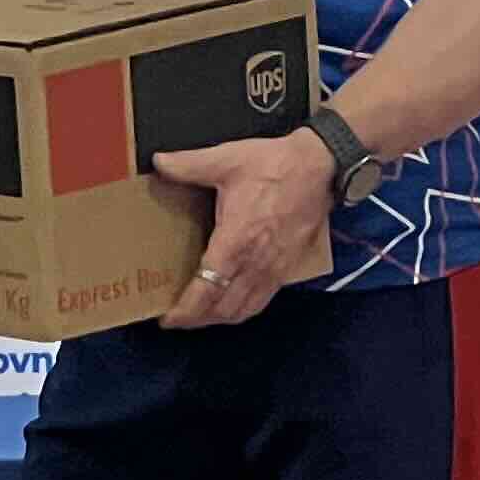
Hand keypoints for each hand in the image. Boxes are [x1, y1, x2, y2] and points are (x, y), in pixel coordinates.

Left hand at [150, 129, 335, 329]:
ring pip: (243, 310)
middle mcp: (255, 263)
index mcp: (235, 242)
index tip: (166, 319)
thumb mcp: (226, 160)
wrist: (320, 167)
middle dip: (196, 319)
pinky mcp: (287, 268)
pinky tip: (230, 303)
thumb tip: (159, 162)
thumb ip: (188, 165)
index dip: (185, 310)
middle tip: (175, 318)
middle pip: (223, 308)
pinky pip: (262, 300)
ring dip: (218, 318)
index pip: (206, 290)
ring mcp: (274, 269)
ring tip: (198, 315)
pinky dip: (241, 310)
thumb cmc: (273, 165)